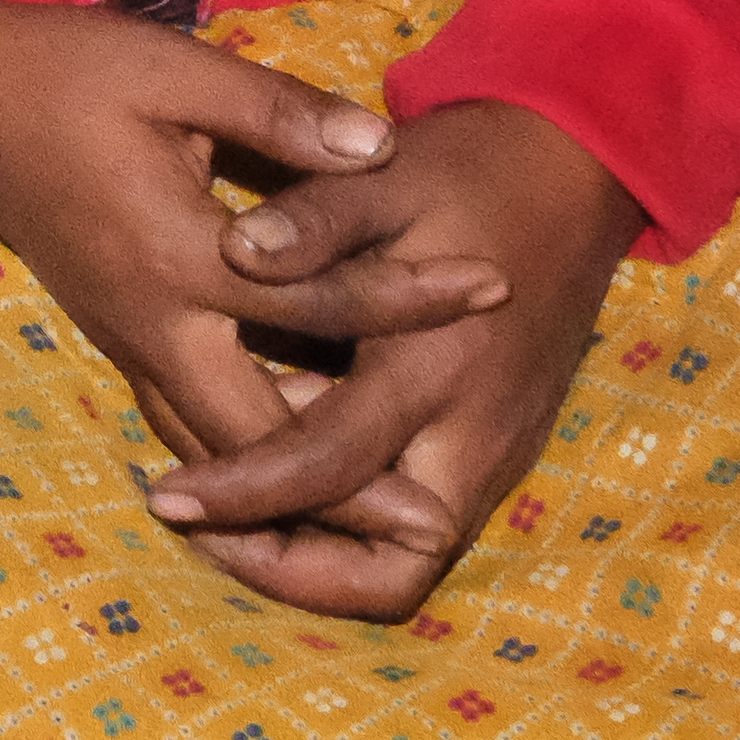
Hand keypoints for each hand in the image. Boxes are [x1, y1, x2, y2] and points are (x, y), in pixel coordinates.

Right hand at [0, 0, 510, 480]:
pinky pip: (183, 418)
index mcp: (175, 253)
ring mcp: (124, 337)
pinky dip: (240, 454)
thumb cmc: (68, 71)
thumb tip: (381, 148)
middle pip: (257, 433)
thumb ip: (281, 114)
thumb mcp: (178, 69)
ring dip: (291, 488)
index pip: (317, 298)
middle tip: (429, 522)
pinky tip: (291, 465)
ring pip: (212, 446)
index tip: (491, 291)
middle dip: (343, 485)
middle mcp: (150, 318)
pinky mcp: (115, 334)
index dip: (410, 297)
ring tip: (375, 519)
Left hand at [155, 100, 639, 623]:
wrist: (575, 172)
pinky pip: (418, 520)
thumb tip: (235, 249)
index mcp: (438, 365)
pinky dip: (350, 516)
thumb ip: (312, 221)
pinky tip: (281, 460)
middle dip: (288, 568)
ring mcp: (498, 451)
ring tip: (221, 505)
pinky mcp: (497, 448)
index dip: (242, 496)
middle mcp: (477, 432)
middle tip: (197, 526)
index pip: (328, 469)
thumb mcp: (383, 179)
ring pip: (406, 555)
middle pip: (390, 567)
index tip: (165, 496)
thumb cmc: (470, 171)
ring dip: (317, 549)